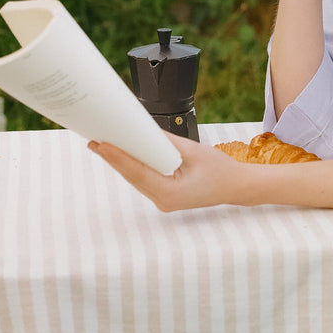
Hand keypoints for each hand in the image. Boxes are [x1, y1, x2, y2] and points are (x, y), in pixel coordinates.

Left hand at [88, 133, 248, 211]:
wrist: (237, 187)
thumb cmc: (221, 171)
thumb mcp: (194, 151)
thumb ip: (167, 143)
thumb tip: (144, 131)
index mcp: (170, 193)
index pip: (137, 173)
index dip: (117, 158)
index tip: (101, 145)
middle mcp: (163, 201)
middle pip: (132, 177)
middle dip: (114, 158)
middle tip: (95, 141)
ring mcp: (164, 200)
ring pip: (137, 179)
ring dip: (122, 163)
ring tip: (104, 146)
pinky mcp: (166, 196)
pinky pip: (145, 180)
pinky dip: (135, 167)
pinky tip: (125, 156)